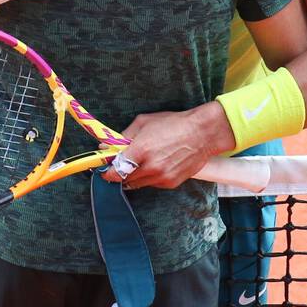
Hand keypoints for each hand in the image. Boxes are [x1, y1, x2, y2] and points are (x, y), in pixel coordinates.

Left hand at [100, 103, 235, 189]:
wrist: (202, 133)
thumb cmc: (174, 124)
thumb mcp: (144, 122)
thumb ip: (124, 135)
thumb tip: (107, 146)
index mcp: (141, 150)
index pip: (115, 171)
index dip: (107, 172)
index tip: (104, 169)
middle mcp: (150, 167)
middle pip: (124, 179)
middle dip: (120, 173)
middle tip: (121, 164)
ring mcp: (161, 177)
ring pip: (138, 184)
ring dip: (134, 175)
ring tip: (141, 162)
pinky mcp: (170, 183)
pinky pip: (152, 184)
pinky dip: (149, 177)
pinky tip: (156, 164)